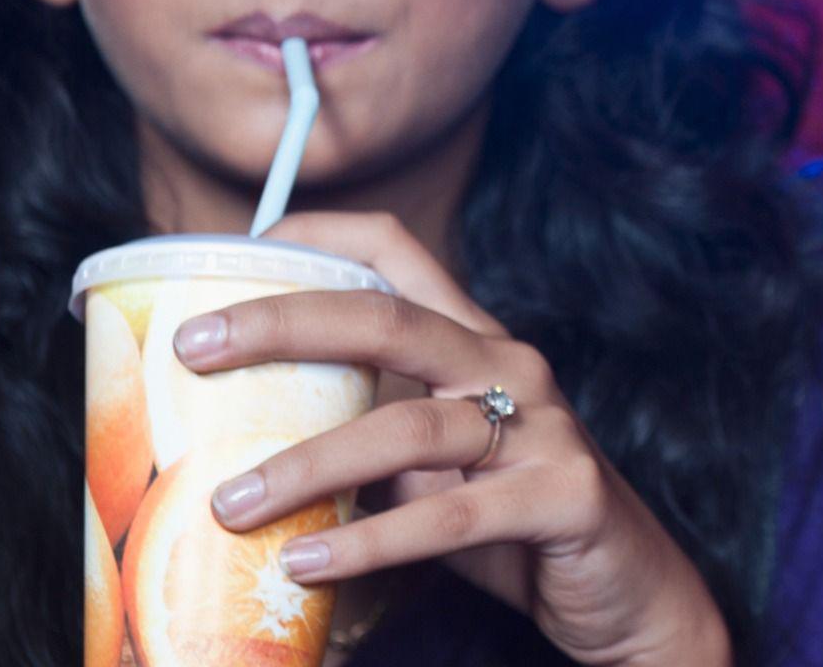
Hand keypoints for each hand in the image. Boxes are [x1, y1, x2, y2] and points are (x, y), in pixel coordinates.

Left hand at [172, 212, 730, 666]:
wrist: (629, 589)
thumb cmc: (514, 521)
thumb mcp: (432, 466)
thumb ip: (366, 435)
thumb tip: (235, 442)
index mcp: (473, 342)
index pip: (398, 249)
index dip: (318, 232)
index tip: (234, 249)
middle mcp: (509, 366)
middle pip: (387, 318)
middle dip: (283, 322)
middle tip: (193, 348)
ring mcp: (543, 428)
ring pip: (409, 426)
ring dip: (309, 464)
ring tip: (231, 502)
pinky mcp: (564, 496)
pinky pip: (452, 514)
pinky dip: (372, 539)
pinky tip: (310, 561)